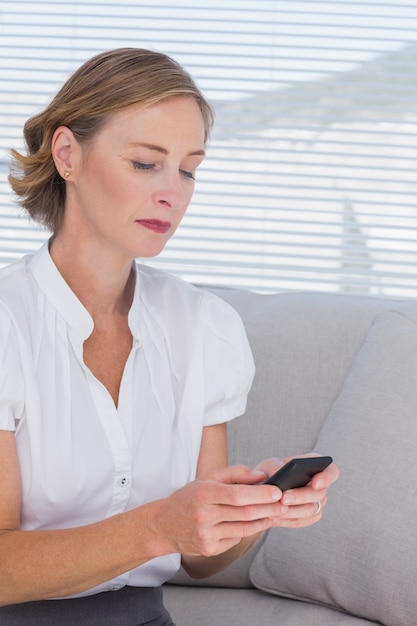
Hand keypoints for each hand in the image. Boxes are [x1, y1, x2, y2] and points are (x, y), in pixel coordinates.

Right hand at [158, 465, 287, 557]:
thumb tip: (261, 476)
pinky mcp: (210, 550)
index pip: (237, 495)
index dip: (260, 494)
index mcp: (203, 494)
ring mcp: (207, 535)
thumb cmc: (189, 497)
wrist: (163, 525)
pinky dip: (248, 530)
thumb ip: (235, 474)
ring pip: (244, 529)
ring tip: (277, 513)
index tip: (278, 490)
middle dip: (268, 508)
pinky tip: (257, 522)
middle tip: (285, 503)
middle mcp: (204, 516)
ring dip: (264, 521)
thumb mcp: (207, 478)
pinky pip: (236, 538)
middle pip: (244, 513)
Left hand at [254, 454, 338, 528]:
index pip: (331, 472)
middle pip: (319, 494)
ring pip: (310, 510)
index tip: (315, 483)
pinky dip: (287, 520)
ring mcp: (316, 502)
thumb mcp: (269, 465)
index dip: (326, 478)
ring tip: (274, 510)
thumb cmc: (270, 473)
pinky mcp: (308, 517)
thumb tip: (279, 472)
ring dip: (292, 511)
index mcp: (316, 467)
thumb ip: (275, 466)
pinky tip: (274, 518)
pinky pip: (301, 521)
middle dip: (301, 496)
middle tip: (284, 498)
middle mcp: (320, 486)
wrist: (263, 491)